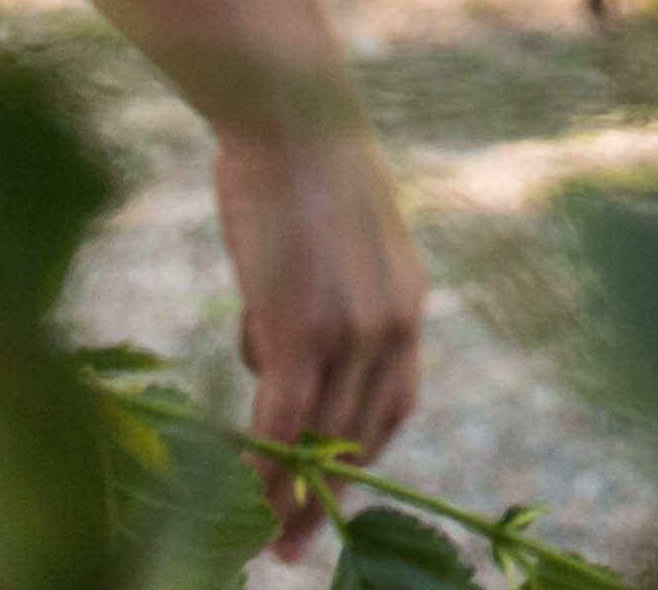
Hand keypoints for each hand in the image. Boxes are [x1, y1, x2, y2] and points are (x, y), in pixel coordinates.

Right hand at [213, 116, 429, 555]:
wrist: (289, 114)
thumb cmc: (298, 168)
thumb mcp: (339, 244)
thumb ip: (331, 299)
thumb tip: (282, 352)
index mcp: (408, 305)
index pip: (395, 405)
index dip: (362, 458)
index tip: (336, 493)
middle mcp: (392, 325)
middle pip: (359, 435)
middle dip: (327, 495)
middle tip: (295, 542)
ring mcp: (349, 330)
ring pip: (321, 437)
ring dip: (294, 495)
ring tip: (270, 537)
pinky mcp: (301, 329)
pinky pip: (283, 418)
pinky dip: (265, 462)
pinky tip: (250, 492)